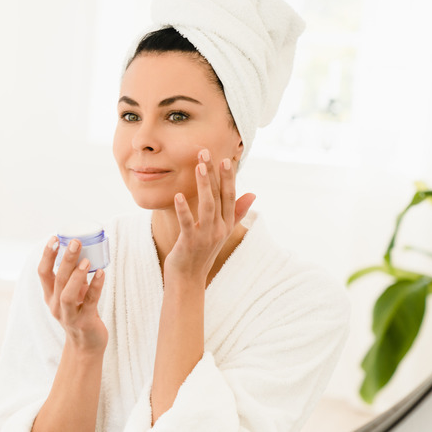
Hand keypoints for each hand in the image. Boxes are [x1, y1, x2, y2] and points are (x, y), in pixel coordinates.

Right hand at [37, 237, 107, 354]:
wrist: (86, 346)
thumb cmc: (80, 313)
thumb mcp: (73, 294)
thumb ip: (75, 277)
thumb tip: (84, 251)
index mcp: (50, 296)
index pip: (43, 273)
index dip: (47, 255)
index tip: (55, 238)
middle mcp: (56, 305)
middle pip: (57, 280)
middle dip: (65, 259)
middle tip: (75, 242)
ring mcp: (69, 316)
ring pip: (68, 294)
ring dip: (76, 276)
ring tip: (86, 261)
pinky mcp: (84, 322)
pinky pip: (90, 303)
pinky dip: (96, 287)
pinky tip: (101, 273)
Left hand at [164, 149, 254, 285]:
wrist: (188, 279)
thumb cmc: (201, 252)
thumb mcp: (221, 232)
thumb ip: (236, 212)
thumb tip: (253, 194)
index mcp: (226, 224)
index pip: (229, 196)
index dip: (228, 178)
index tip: (226, 159)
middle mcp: (219, 229)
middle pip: (219, 196)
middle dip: (214, 174)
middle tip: (207, 153)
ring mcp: (206, 236)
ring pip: (207, 206)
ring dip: (203, 185)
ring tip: (198, 167)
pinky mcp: (190, 243)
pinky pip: (187, 223)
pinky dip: (184, 210)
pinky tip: (178, 196)